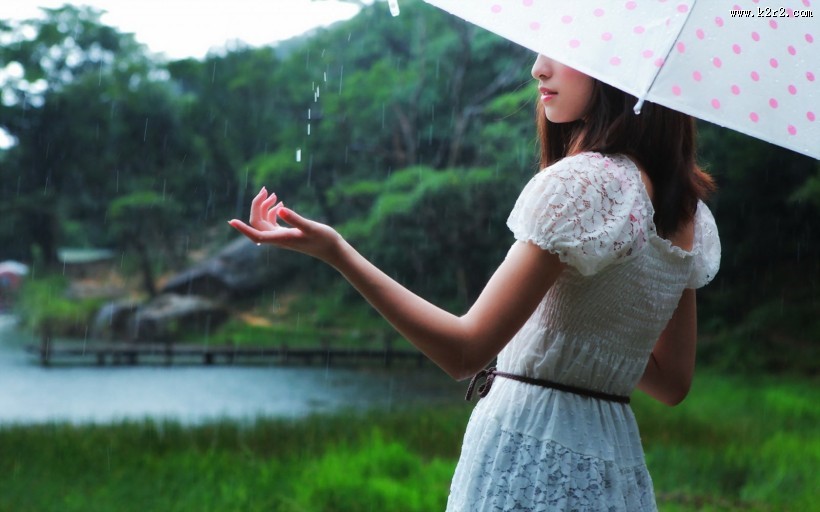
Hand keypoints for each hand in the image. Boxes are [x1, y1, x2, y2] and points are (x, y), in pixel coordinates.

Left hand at [228, 187, 342, 262]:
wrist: (332, 250)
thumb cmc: (324, 239)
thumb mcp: (310, 227)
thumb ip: (295, 219)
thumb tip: (280, 210)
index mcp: (281, 238)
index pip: (256, 235)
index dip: (243, 228)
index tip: (231, 221)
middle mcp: (278, 238)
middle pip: (257, 223)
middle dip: (257, 205)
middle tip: (266, 189)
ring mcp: (281, 236)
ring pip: (263, 221)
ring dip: (264, 207)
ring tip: (273, 194)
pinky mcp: (287, 234)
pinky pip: (272, 222)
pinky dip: (272, 211)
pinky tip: (280, 204)